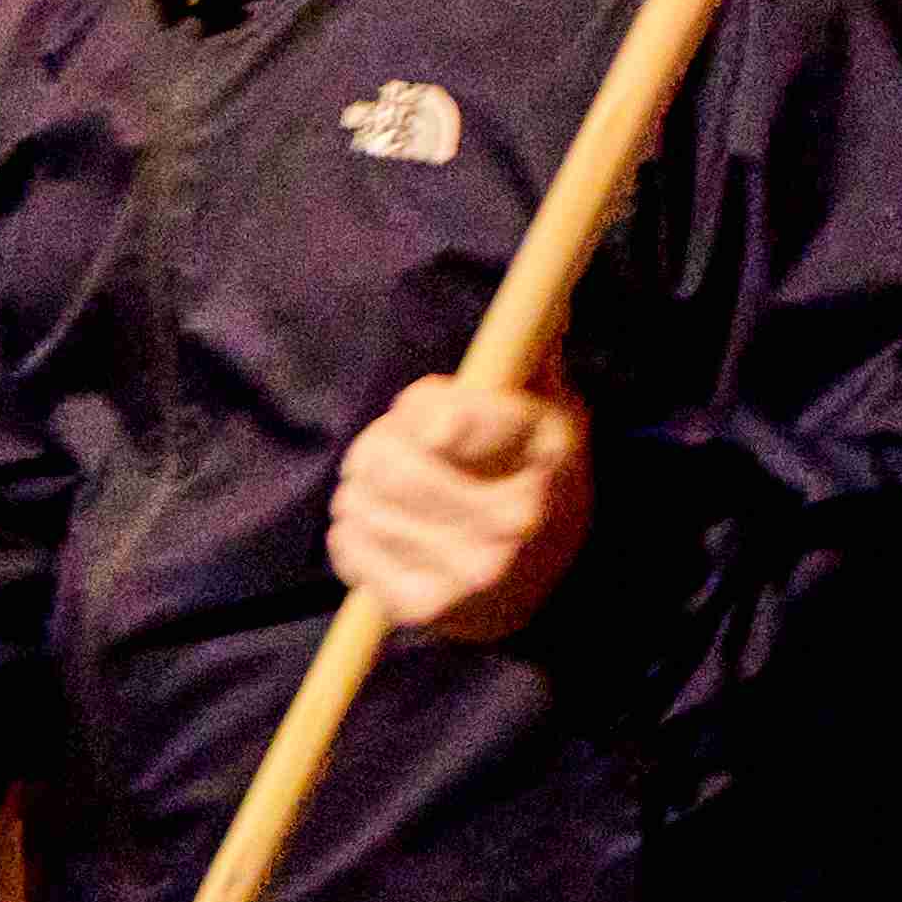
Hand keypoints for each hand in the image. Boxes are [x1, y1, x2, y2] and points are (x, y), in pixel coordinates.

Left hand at [328, 375, 593, 645]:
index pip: (440, 418)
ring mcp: (469, 571)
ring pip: (358, 503)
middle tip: (388, 451)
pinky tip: (382, 530)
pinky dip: (351, 532)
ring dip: (360, 490)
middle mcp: (511, 520)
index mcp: (545, 455)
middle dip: (376, 446)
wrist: (552, 587)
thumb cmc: (538, 475)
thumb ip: (534, 351)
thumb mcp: (553, 408)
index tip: (423, 414)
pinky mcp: (427, 608)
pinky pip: (348, 547)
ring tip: (387, 493)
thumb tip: (541, 294)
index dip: (417, 407)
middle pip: (386, 461)